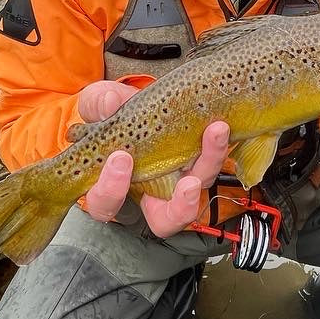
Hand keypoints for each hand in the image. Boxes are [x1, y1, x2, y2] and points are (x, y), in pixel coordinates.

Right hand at [76, 81, 230, 236]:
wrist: (142, 100)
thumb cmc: (112, 111)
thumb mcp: (99, 102)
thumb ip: (99, 103)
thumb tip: (111, 103)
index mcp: (113, 185)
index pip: (105, 204)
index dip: (110, 190)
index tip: (121, 159)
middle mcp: (149, 193)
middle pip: (165, 219)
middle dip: (180, 207)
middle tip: (189, 185)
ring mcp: (177, 181)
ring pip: (199, 193)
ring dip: (209, 165)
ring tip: (215, 133)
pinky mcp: (199, 162)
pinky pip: (213, 165)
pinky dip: (218, 148)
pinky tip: (220, 126)